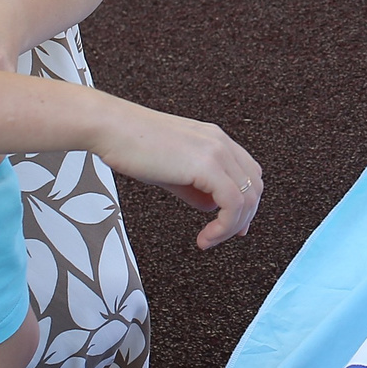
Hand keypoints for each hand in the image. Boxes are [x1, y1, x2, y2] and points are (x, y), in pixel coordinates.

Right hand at [92, 101, 265, 248]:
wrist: (112, 128)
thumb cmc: (132, 144)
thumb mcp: (172, 169)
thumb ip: (196, 187)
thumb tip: (210, 206)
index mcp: (215, 140)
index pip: (248, 173)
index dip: (247, 202)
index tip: (235, 223)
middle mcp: (220, 143)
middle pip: (254, 187)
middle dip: (242, 218)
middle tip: (222, 235)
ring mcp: (216, 152)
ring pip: (247, 198)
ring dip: (231, 226)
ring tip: (209, 239)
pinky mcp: (206, 164)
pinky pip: (232, 203)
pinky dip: (224, 226)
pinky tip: (206, 236)